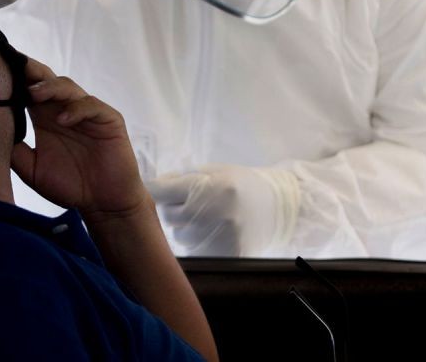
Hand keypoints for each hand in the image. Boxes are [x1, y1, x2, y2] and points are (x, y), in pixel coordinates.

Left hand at [11, 59, 147, 218]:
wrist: (103, 205)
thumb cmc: (69, 186)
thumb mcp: (32, 170)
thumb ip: (15, 152)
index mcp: (44, 117)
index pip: (27, 89)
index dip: (13, 80)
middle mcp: (64, 109)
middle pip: (46, 80)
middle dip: (29, 73)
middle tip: (12, 69)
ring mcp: (86, 112)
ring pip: (67, 87)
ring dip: (50, 88)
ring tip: (32, 94)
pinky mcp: (108, 119)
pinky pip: (91, 106)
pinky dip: (76, 109)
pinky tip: (62, 120)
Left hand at [146, 164, 286, 255]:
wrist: (278, 206)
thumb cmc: (241, 184)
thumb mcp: (212, 171)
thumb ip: (180, 178)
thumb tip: (150, 187)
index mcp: (207, 187)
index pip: (161, 192)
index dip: (152, 190)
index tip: (148, 190)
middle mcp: (211, 214)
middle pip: (167, 215)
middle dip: (172, 208)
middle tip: (188, 202)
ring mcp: (218, 237)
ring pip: (178, 236)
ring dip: (184, 226)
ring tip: (204, 216)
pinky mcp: (225, 255)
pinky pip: (194, 249)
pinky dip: (197, 241)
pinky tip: (211, 230)